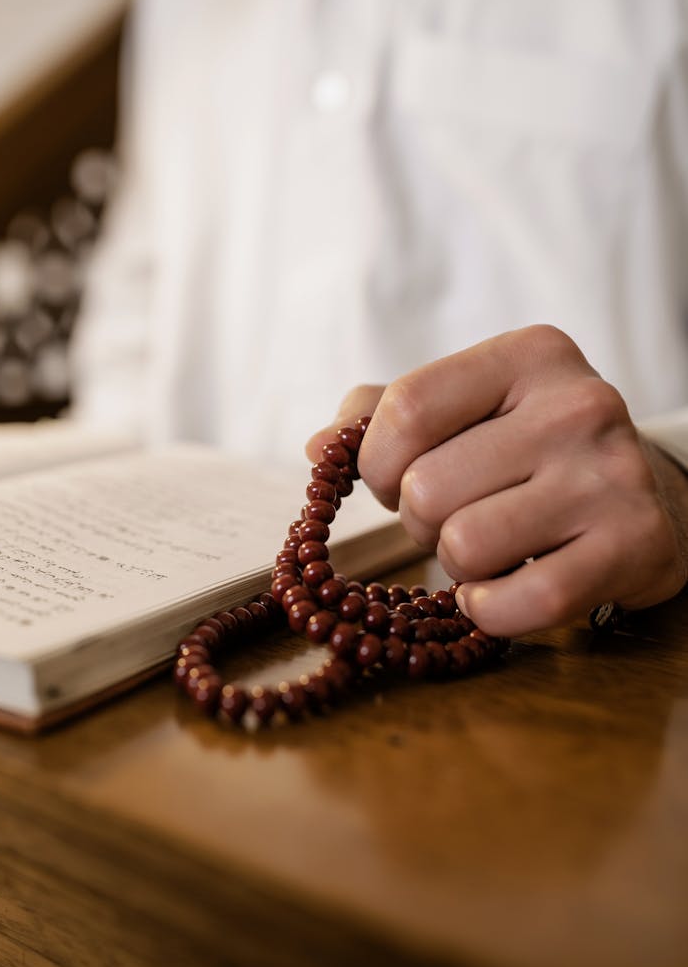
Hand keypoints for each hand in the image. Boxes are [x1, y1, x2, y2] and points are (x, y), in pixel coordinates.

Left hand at [307, 325, 687, 635]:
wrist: (646, 497)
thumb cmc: (531, 451)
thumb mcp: (470, 408)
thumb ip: (384, 415)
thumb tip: (320, 448)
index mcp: (530, 355)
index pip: (406, 408)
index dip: (376, 461)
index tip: (392, 477)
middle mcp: (579, 405)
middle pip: (425, 487)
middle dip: (422, 519)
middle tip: (462, 514)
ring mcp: (611, 477)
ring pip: (463, 547)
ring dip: (459, 565)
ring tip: (496, 544)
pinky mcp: (634, 548)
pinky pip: (515, 604)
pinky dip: (490, 610)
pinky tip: (508, 588)